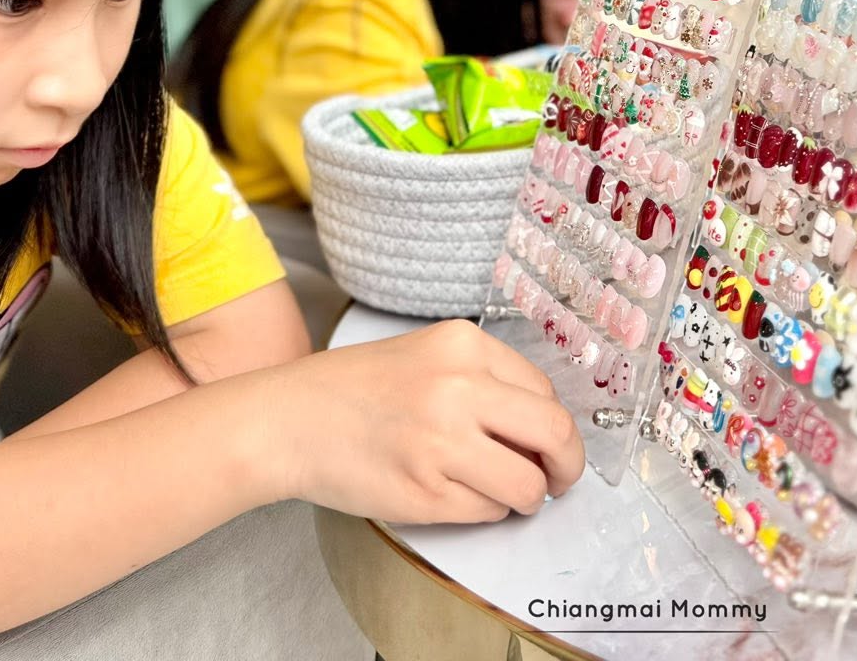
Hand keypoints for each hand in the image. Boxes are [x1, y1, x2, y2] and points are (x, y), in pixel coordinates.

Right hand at [262, 320, 582, 522]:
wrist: (289, 421)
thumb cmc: (355, 391)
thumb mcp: (426, 356)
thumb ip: (483, 380)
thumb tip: (541, 429)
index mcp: (463, 345)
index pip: (544, 393)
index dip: (554, 427)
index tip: (549, 445)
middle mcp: (459, 388)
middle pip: (554, 434)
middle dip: (567, 466)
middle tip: (559, 480)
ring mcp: (442, 442)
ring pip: (527, 484)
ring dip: (526, 496)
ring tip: (502, 492)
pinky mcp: (426, 492)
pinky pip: (488, 511)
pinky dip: (487, 511)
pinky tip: (459, 495)